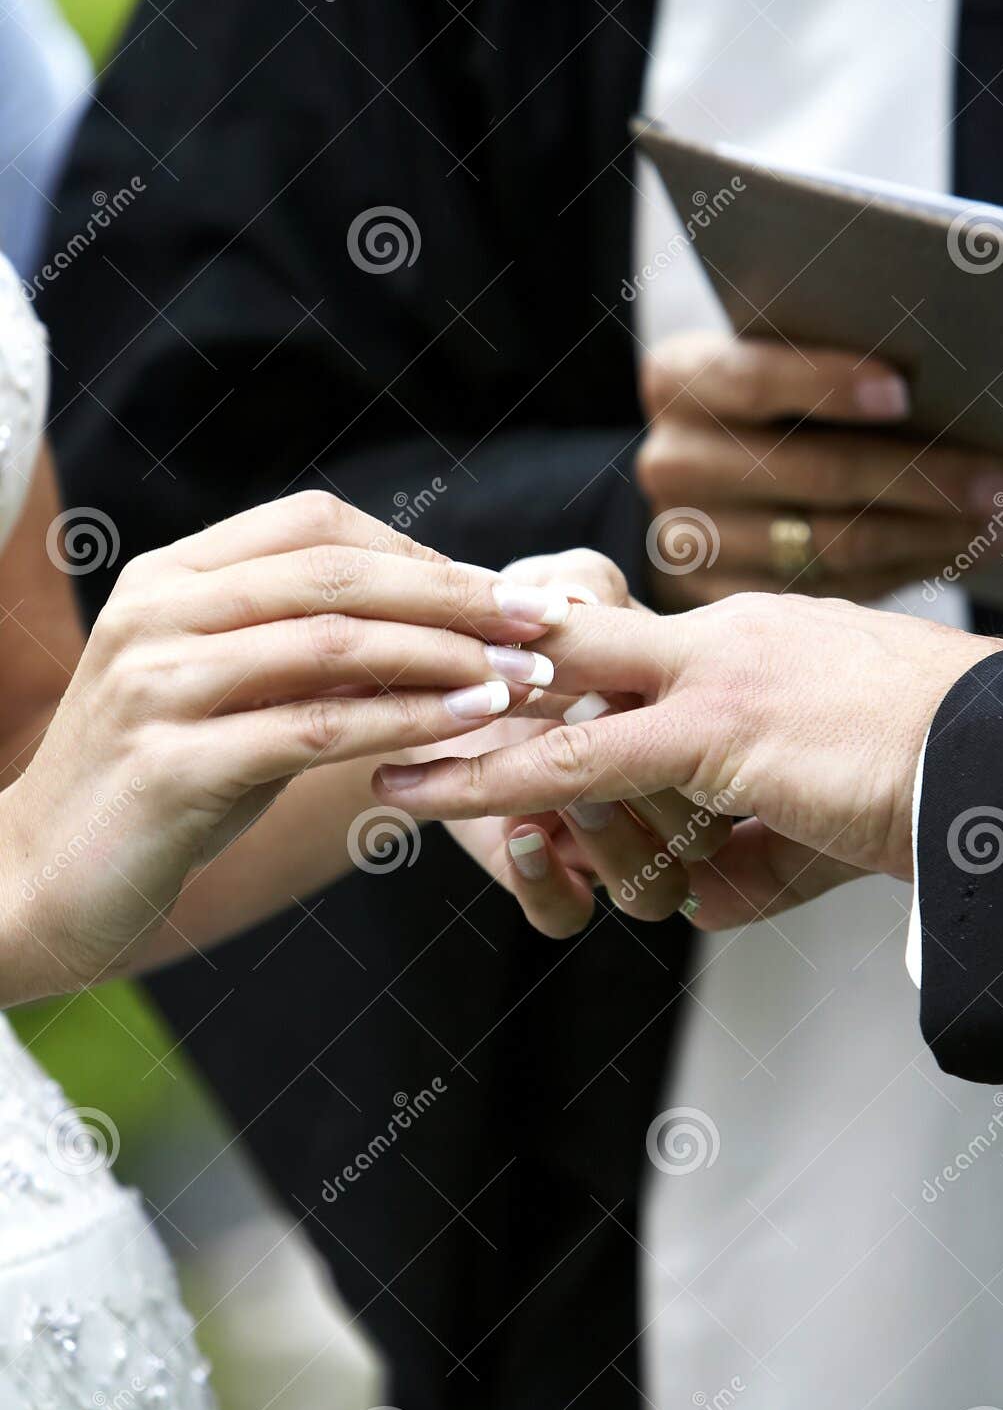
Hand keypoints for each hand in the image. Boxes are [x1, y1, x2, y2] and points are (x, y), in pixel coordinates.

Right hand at [0, 491, 562, 1000]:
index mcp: (170, 577)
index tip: (501, 589)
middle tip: (545, 619)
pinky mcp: (171, 763)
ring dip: (448, 655)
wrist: (41, 884)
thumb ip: (305, 652)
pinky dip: (407, 721)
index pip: (314, 525)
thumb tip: (439, 626)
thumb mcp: (227, 698)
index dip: (419, 551)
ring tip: (529, 676)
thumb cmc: (158, 788)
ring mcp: (158, 683)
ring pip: (331, 643)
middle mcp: (158, 611)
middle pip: (334, 573)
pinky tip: (472, 724)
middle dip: (455, 592)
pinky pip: (315, 728)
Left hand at [373, 592, 1002, 924]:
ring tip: (393, 785)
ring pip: (559, 703)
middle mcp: (717, 644)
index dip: (535, 669)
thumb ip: (747, 845)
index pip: (614, 650)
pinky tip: (435, 797)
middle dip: (476, 682)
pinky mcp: (719, 732)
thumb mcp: (820, 810)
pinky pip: (585, 759)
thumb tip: (698, 901)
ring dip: (472, 750)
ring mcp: (716, 678)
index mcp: (742, 645)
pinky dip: (504, 779)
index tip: (468, 684)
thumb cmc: (926, 780)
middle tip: (390, 703)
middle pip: (566, 652)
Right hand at [636, 332, 1002, 608]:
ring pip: (829, 545)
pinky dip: (904, 568)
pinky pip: (829, 590)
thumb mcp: (770, 360)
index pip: (754, 380)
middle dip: (923, 477)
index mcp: (678, 378)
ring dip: (929, 534)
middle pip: (811, 474)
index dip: (829, 385)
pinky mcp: (719, 598)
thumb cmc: (764, 402)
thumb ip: (823, 366)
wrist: (699, 482)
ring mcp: (688, 539)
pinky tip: (959, 551)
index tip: (905, 393)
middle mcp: (671, 461)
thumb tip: (944, 387)